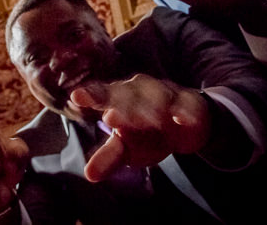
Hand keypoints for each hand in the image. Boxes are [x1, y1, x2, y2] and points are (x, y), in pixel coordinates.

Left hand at [71, 76, 210, 181]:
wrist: (186, 125)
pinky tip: (182, 119)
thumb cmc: (148, 134)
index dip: (91, 95)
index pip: (102, 94)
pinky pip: (188, 104)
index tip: (76, 97)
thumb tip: (89, 175)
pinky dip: (185, 110)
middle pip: (129, 93)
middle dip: (123, 104)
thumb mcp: (127, 148)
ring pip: (158, 94)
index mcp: (119, 98)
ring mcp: (166, 92)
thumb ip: (109, 157)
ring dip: (154, 106)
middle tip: (112, 118)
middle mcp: (140, 90)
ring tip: (151, 121)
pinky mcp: (189, 101)